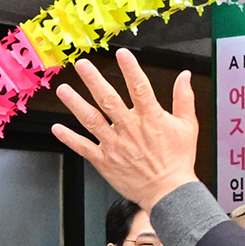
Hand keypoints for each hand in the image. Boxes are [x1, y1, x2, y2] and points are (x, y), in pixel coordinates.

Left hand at [47, 50, 205, 212]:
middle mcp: (129, 128)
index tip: (121, 53)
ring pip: (92, 120)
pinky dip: (69, 138)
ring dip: (76, 104)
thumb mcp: (187, 126)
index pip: (139, 87)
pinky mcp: (105, 161)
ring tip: (64, 89)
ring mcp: (115, 144)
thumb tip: (184, 76)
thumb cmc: (178, 160)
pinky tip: (57, 128)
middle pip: (109, 99)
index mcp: (150, 118)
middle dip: (94, 80)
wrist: (168, 192)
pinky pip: (83, 147)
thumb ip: (184, 99)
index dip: (130, 69)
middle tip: (83, 65)